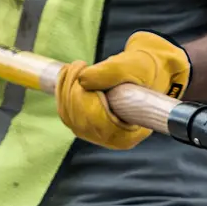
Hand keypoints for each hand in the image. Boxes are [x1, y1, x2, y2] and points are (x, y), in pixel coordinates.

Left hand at [56, 31, 192, 150]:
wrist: (144, 72)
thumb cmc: (143, 71)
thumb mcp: (134, 67)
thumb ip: (112, 73)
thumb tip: (82, 80)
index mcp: (128, 134)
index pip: (98, 125)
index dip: (86, 101)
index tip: (85, 75)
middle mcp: (111, 139)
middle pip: (80, 121)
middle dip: (73, 90)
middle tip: (81, 66)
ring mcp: (96, 134)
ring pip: (69, 116)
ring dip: (66, 88)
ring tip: (77, 66)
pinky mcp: (84, 124)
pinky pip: (65, 112)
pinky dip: (63, 90)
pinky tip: (69, 73)